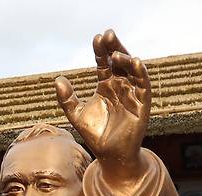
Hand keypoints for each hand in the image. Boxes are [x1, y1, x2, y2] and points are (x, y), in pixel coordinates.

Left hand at [55, 30, 150, 180]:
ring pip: (131, 71)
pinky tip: (135, 62)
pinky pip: (143, 85)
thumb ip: (66, 98)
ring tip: (116, 53)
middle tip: (108, 34)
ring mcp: (132, 94)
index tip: (97, 38)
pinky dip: (140, 73)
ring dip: (126, 60)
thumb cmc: (95, 135)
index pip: (103, 63)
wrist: (109, 156)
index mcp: (105, 85)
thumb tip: (58, 79)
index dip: (101, 51)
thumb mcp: (76, 115)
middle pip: (118, 62)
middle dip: (114, 48)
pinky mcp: (142, 104)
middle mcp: (120, 86)